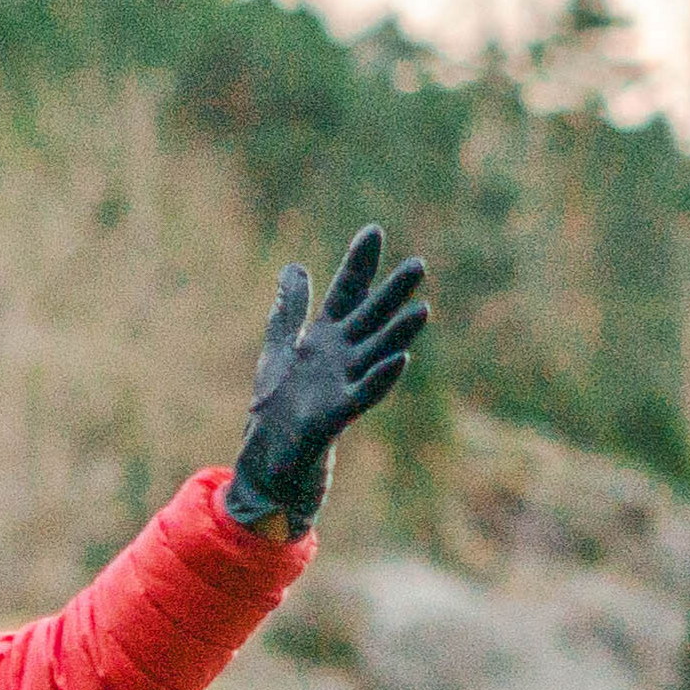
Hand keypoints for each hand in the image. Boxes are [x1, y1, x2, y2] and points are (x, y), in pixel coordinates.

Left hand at [226, 226, 432, 532]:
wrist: (267, 457)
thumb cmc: (278, 406)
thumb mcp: (279, 348)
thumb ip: (289, 309)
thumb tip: (295, 266)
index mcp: (325, 338)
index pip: (347, 293)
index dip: (359, 265)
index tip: (374, 231)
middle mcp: (341, 357)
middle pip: (370, 319)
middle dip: (391, 294)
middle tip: (418, 264)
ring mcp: (343, 384)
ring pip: (377, 354)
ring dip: (399, 335)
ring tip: (422, 310)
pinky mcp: (337, 415)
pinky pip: (364, 394)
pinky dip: (382, 377)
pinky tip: (401, 360)